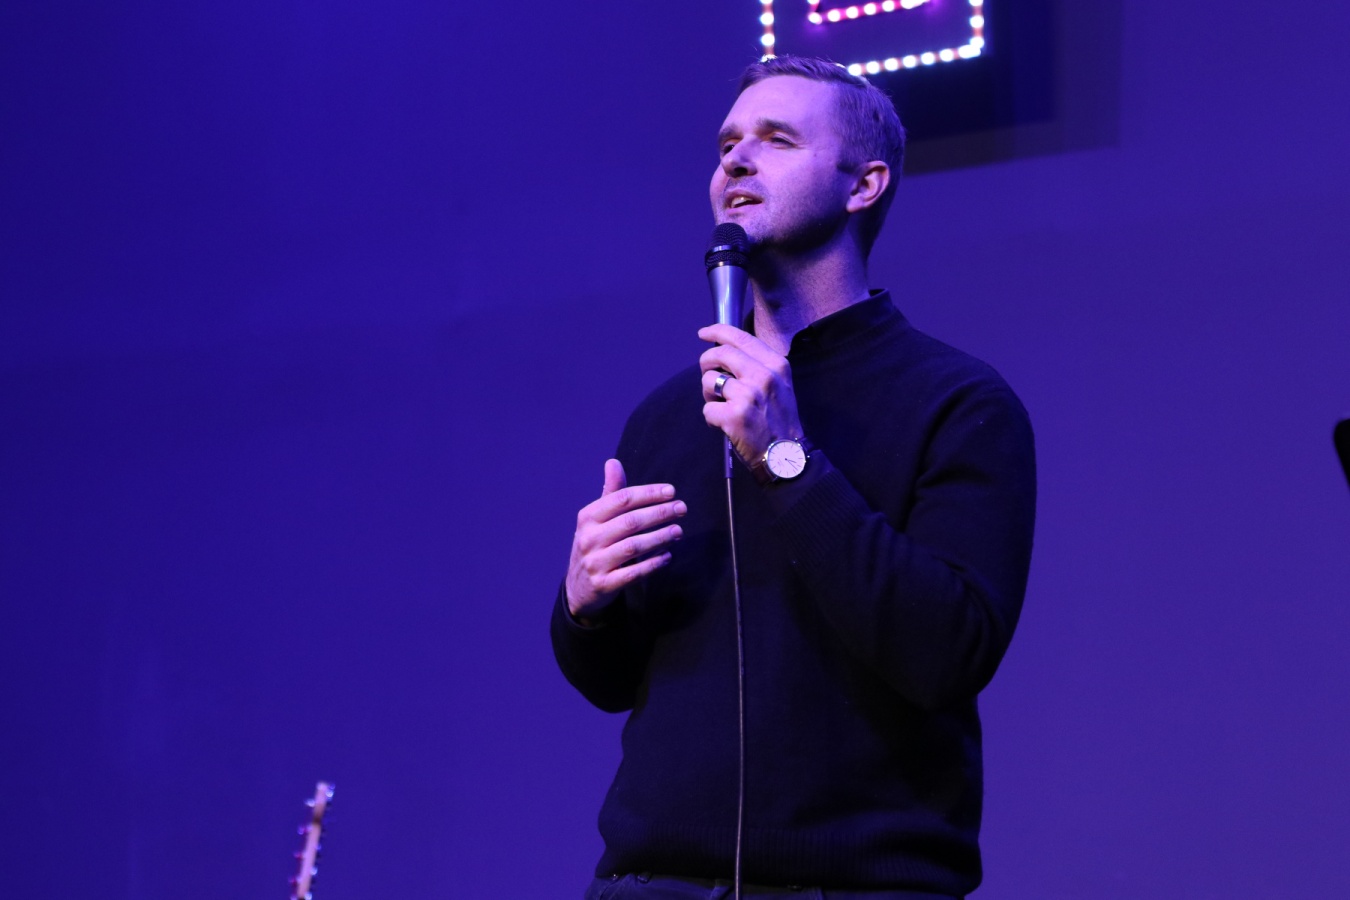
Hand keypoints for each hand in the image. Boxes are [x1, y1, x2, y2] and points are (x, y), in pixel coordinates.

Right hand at [565, 459, 686, 620]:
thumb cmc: (595, 545)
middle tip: (682, 509)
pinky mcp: (604, 585)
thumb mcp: (597, 519)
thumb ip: (611, 493)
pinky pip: (633, 573)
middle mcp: (589, 538)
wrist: (579, 587)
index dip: (648, 493)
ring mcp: (595, 563)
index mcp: (588, 517)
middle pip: (630, 521)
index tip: (672, 491)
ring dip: (660, 538)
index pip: (622, 499)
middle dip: (659, 513)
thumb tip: (613, 462)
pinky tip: (668, 556)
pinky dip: (653, 564)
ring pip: (633, 547)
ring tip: (678, 532)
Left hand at [698, 324, 803, 468]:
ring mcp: (748, 396)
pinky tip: (724, 423)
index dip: (717, 332)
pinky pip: (707, 409)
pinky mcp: (734, 416)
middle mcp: (762, 376)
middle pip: (720, 354)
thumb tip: (727, 350)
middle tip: (709, 375)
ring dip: (709, 393)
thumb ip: (759, 364)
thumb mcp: (780, 384)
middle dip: (706, 362)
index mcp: (775, 364)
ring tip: (721, 405)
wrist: (786, 455)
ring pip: (709, 380)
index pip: (740, 338)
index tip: (704, 333)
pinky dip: (711, 418)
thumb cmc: (780, 420)